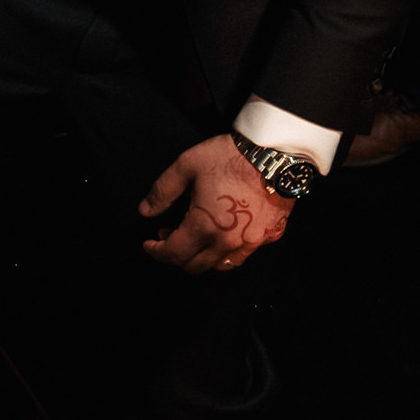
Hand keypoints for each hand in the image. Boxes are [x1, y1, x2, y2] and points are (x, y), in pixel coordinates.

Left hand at [138, 134, 293, 273]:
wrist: (273, 152)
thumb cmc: (229, 157)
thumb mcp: (186, 166)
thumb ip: (162, 191)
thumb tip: (145, 210)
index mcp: (205, 227)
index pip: (174, 254)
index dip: (156, 252)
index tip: (150, 244)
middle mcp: (229, 242)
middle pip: (195, 266)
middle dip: (176, 255)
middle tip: (169, 235)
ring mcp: (252, 242)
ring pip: (221, 265)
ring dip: (202, 256)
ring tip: (195, 235)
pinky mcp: (270, 236)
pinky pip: (244, 254)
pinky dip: (228, 251)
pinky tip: (222, 233)